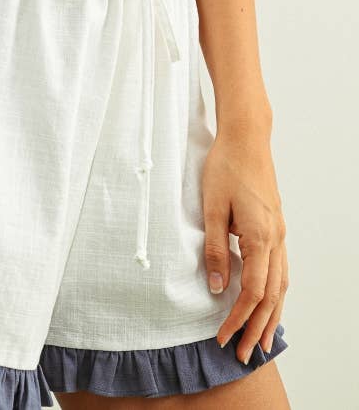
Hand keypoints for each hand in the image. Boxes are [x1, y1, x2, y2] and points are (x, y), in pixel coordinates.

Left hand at [202, 130, 288, 361]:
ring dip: (271, 316)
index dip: (238, 319)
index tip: (223, 338)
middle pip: (272, 297)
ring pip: (281, 286)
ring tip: (262, 342)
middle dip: (258, 328)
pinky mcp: (275, 228)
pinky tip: (269, 304)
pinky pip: (280, 270)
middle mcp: (275, 240)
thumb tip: (218, 287)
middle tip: (244, 356)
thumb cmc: (226, 167)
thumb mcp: (211, 208)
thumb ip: (215, 249)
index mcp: (260, 237)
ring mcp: (279, 234)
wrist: (246, 138)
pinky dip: (276, 294)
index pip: (253, 292)